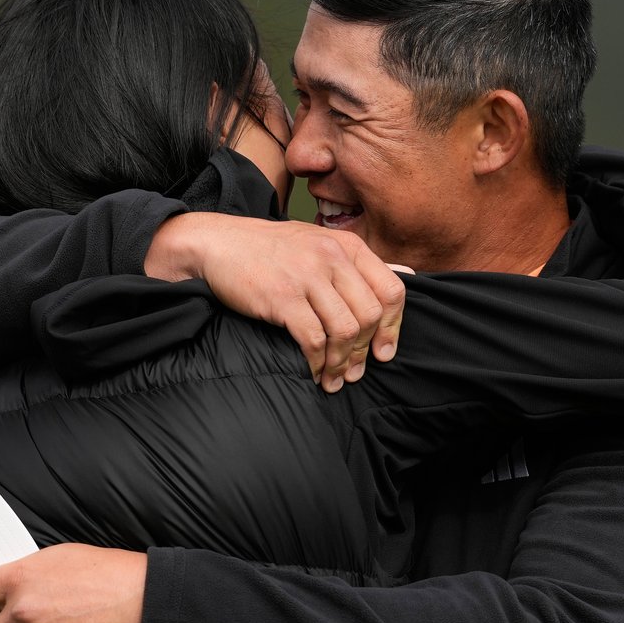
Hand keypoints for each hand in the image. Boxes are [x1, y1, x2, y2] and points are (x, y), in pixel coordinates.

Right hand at [146, 215, 405, 391]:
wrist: (216, 243)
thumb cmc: (269, 250)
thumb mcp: (318, 243)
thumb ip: (358, 263)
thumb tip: (406, 274)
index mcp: (346, 246)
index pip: (392, 290)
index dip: (393, 327)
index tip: (383, 353)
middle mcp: (331, 257)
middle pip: (371, 315)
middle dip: (364, 352)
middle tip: (354, 373)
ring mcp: (307, 276)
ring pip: (345, 331)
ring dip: (342, 363)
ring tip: (334, 379)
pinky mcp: (282, 297)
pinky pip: (314, 340)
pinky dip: (317, 362)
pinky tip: (312, 372)